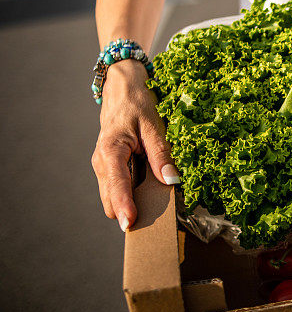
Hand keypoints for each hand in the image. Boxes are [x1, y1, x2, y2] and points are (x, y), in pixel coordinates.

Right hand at [91, 59, 178, 230]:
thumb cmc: (137, 103)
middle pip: (111, 199)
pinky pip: (120, 187)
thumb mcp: (153, 125)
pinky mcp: (111, 166)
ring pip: (114, 196)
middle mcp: (102, 162)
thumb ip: (161, 153)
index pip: (116, 186)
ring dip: (132, 202)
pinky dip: (133, 192)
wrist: (122, 87)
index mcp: (110, 150)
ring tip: (156, 207)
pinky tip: (150, 191)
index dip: (124, 206)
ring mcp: (104, 166)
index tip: (131, 224)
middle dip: (129, 210)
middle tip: (154, 222)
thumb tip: (171, 181)